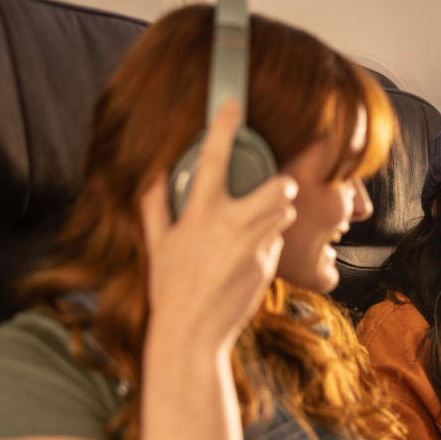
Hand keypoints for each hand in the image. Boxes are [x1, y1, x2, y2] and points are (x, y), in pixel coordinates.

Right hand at [140, 101, 297, 354]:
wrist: (192, 333)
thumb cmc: (171, 289)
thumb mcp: (157, 243)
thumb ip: (155, 205)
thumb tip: (155, 175)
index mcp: (200, 213)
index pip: (212, 159)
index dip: (223, 127)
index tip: (232, 106)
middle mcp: (232, 225)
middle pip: (280, 187)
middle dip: (282, 184)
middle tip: (272, 188)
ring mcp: (255, 246)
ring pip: (284, 212)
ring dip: (278, 211)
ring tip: (257, 222)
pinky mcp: (268, 265)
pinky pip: (277, 242)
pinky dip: (269, 242)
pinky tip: (249, 256)